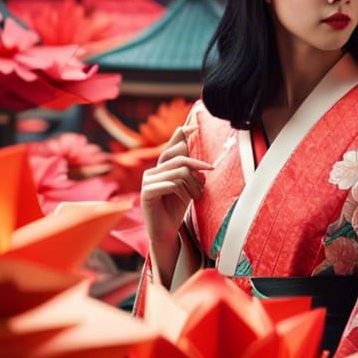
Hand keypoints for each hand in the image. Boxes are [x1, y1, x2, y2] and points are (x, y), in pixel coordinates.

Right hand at [140, 122, 212, 247]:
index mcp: (162, 167)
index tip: (195, 126)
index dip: (182, 134)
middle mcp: (153, 171)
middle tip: (211, 169)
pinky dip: (182, 190)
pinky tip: (187, 198)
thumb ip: (191, 172)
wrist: (166, 231)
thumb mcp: (188, 186)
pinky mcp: (147, 193)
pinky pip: (169, 184)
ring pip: (178, 172)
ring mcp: (148, 181)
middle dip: (197, 163)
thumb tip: (202, 161)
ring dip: (193, 183)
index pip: (172, 146)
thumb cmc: (176, 208)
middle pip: (179, 157)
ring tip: (198, 195)